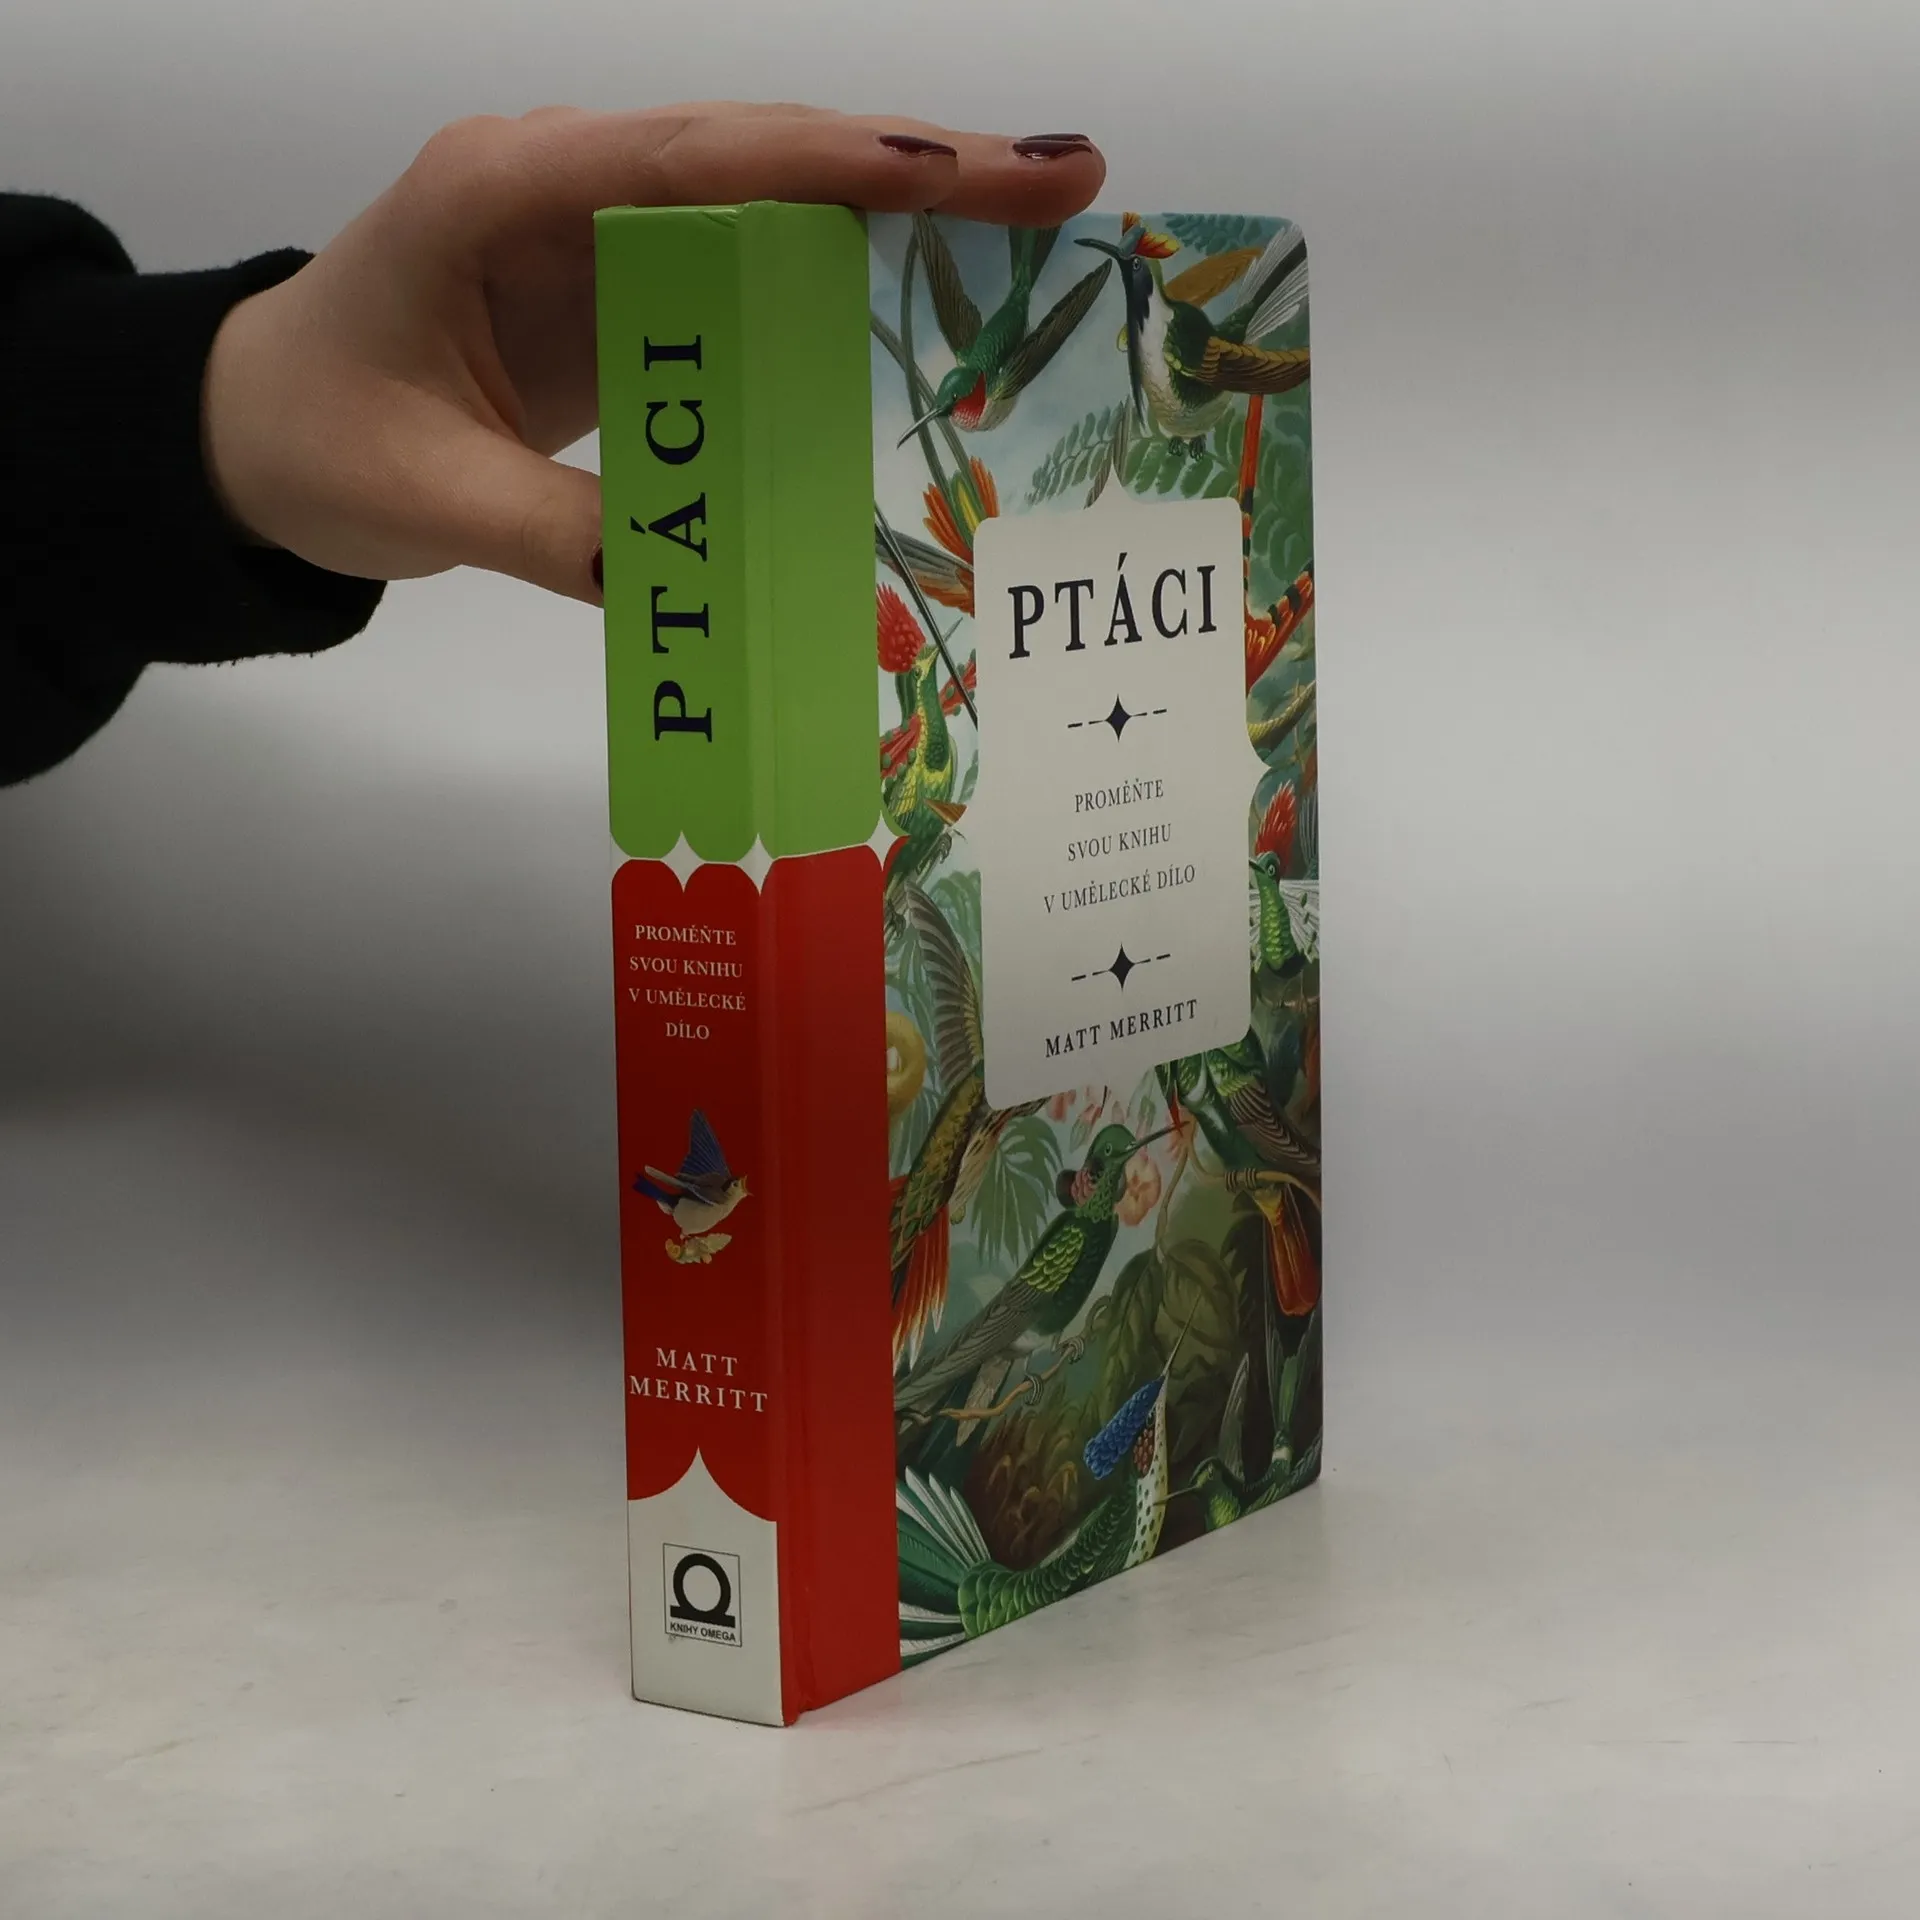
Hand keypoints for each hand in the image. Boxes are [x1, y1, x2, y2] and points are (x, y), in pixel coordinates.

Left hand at [201, 105, 1104, 604]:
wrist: (251, 435)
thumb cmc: (311, 443)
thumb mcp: (426, 498)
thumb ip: (567, 539)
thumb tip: (723, 594)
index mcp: (502, 194)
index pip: (694, 159)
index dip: (835, 164)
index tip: (964, 173)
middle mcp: (567, 186)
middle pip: (764, 153)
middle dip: (918, 166)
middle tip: (1066, 179)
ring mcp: (601, 232)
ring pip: (771, 198)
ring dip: (902, 213)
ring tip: (1034, 231)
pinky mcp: (625, 291)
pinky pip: (749, 269)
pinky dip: (844, 282)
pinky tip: (930, 308)